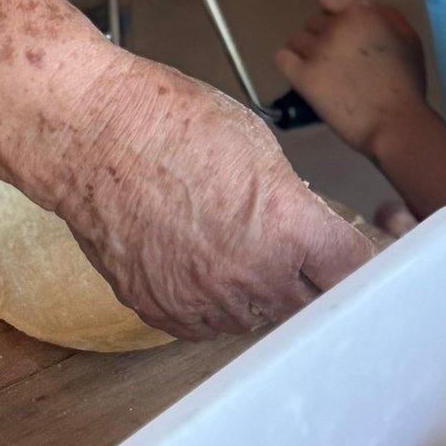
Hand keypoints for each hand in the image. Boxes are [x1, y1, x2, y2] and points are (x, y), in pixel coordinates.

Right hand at [50, 54, 372, 339]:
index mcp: (286, 227)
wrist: (92, 133)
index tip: (348, 259)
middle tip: (290, 251)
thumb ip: (292, 203)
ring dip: (256, 294)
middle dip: (306, 280)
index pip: (351, 271)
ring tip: (232, 248)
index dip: (354, 263)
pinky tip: (197, 261)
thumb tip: (306, 234)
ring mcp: (202, 300)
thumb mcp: (258, 144)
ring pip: (254, 319)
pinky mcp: (162, 311)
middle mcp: (250, 274)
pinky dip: (209, 302)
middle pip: (307, 304)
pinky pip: (204, 324)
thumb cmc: (170, 121)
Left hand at [275, 0, 427, 158]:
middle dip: (326, 35)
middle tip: (342, 59)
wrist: (395, 125)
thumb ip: (383, 16)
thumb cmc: (406, 84)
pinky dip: (292, 64)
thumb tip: (360, 5)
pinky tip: (305, 76)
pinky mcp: (303, 77)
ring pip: (297, 39)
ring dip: (308, 51)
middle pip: (315, 20)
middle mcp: (335, 27)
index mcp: (362, 13)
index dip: (332, 3)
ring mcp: (317, 52)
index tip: (337, 17)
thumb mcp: (407, 39)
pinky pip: (283, 58)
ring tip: (325, 72)